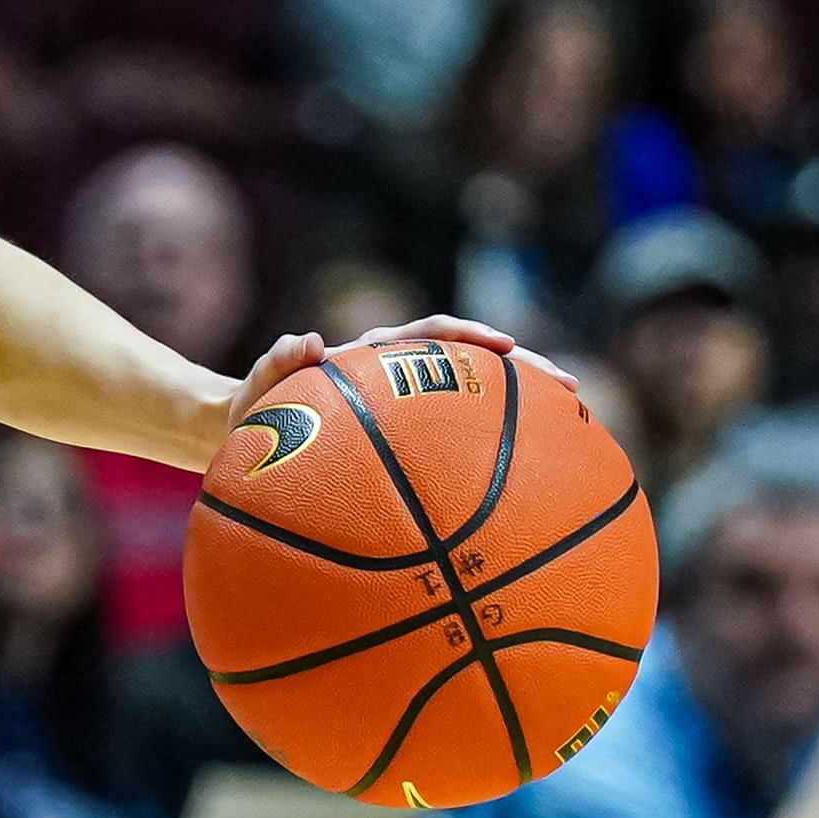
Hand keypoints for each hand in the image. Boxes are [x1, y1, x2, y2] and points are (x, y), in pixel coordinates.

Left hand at [217, 315, 561, 456]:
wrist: (248, 434)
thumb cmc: (256, 409)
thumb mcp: (259, 386)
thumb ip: (278, 360)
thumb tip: (308, 341)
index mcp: (374, 356)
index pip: (431, 334)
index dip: (468, 337)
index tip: (502, 346)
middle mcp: (401, 374)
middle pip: (474, 364)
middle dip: (522, 371)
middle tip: (567, 386)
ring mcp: (409, 406)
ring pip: (475, 401)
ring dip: (520, 410)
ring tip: (570, 427)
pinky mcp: (410, 438)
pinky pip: (455, 441)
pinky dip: (489, 452)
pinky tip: (523, 483)